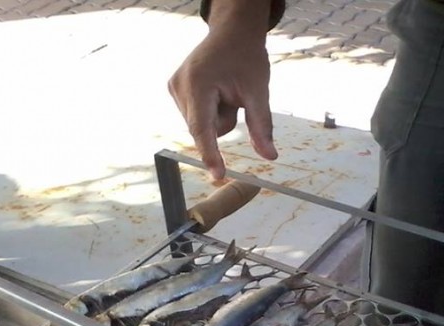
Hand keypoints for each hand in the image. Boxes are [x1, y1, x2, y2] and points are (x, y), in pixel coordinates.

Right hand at [169, 16, 276, 179]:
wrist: (232, 32)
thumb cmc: (246, 57)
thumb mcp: (258, 91)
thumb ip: (261, 126)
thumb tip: (269, 156)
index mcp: (198, 84)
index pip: (203, 129)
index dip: (211, 155)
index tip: (218, 175)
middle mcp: (179, 86)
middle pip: (204, 129)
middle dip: (224, 121)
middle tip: (235, 95)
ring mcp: (174, 87)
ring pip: (200, 125)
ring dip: (217, 116)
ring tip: (225, 89)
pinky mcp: (174, 89)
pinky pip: (196, 117)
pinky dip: (210, 111)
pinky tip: (216, 91)